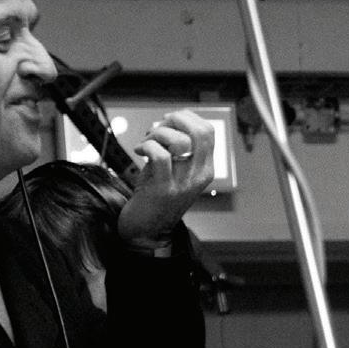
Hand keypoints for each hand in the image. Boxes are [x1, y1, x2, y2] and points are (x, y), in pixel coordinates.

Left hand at [115, 109, 216, 250]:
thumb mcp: (175, 171)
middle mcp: (199, 176)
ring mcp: (183, 183)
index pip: (208, 131)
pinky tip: (140, 150)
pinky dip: (147, 146)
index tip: (170, 120)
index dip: (188, 117)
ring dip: (157, 134)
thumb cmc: (156, 196)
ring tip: (147, 142)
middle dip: (176, 119)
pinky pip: (160, 156)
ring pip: (179, 141)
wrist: (146, 229)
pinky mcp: (164, 189)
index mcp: (206, 169)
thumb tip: (169, 122)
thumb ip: (177, 150)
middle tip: (160, 125)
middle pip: (200, 132)